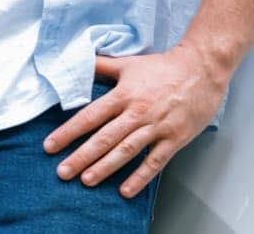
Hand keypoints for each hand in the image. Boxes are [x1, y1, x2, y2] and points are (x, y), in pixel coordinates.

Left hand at [42, 46, 229, 198]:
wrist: (202, 67)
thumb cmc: (165, 67)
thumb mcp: (130, 63)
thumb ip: (103, 66)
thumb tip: (79, 62)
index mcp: (125, 93)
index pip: (91, 115)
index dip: (69, 132)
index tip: (51, 146)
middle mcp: (138, 111)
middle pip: (105, 137)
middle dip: (81, 156)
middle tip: (62, 172)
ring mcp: (157, 126)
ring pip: (126, 151)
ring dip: (105, 167)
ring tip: (87, 180)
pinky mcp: (174, 137)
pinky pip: (155, 161)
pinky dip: (140, 177)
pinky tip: (125, 190)